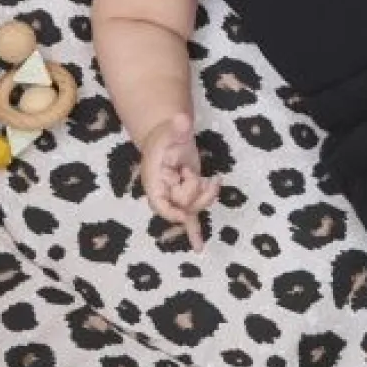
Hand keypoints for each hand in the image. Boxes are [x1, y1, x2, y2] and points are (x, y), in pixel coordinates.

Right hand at [139, 113, 219, 250]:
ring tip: (213, 181)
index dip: (172, 210)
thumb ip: (178, 127)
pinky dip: (194, 233)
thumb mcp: (173, 128)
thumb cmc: (167, 135)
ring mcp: (176, 196)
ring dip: (206, 198)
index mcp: (154, 180)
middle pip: (182, 205)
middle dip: (195, 191)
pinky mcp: (188, 197)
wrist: (168, 137)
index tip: (185, 211)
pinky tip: (199, 248)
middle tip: (194, 172)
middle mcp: (163, 192)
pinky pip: (190, 218)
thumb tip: (182, 118)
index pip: (159, 202)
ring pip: (192, 209)